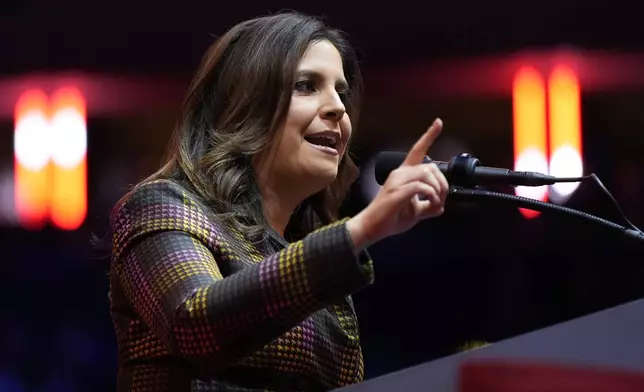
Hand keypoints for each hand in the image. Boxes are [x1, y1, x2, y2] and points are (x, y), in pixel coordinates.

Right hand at [347, 119, 448, 250]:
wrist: (373, 228)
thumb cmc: (390, 218)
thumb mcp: (415, 212)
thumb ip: (428, 206)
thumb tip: (441, 206)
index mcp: (404, 175)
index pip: (417, 150)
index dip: (429, 136)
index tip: (438, 122)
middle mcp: (400, 173)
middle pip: (430, 166)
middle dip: (442, 183)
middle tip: (442, 199)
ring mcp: (396, 181)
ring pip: (427, 175)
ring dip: (438, 190)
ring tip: (436, 204)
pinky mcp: (396, 191)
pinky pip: (420, 187)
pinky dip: (431, 196)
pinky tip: (431, 204)